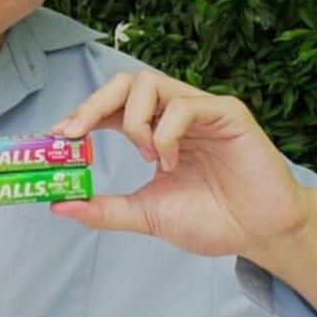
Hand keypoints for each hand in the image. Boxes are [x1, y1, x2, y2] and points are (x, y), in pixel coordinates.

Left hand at [49, 71, 311, 260]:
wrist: (260, 234)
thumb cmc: (210, 219)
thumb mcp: (147, 214)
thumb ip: (106, 209)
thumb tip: (59, 206)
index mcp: (153, 128)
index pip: (111, 105)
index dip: (82, 113)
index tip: (57, 134)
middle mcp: (172, 111)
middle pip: (125, 81)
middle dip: (93, 103)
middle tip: (73, 132)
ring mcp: (199, 107)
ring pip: (149, 83)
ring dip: (134, 120)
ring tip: (144, 154)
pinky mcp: (226, 112)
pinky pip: (184, 105)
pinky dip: (165, 133)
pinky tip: (170, 160)